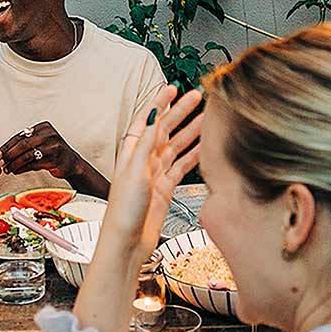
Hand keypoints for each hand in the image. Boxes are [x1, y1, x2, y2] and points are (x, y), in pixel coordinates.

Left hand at [0, 122, 85, 179]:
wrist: (71, 163)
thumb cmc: (52, 152)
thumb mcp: (39, 143)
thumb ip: (23, 144)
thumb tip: (1, 151)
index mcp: (43, 127)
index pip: (20, 136)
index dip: (7, 145)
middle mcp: (49, 135)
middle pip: (23, 144)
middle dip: (9, 154)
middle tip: (0, 161)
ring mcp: (53, 147)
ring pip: (28, 155)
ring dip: (14, 163)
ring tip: (7, 169)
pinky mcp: (55, 159)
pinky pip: (34, 164)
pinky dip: (22, 168)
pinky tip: (16, 171)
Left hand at [101, 87, 204, 259]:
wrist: (127, 242)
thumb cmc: (123, 212)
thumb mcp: (135, 171)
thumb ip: (146, 143)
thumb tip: (154, 114)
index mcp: (131, 152)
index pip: (148, 119)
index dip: (159, 103)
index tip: (172, 88)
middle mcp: (143, 161)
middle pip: (165, 129)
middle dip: (181, 112)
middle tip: (198, 97)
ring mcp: (155, 174)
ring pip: (177, 146)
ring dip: (191, 131)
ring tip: (207, 118)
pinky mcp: (165, 189)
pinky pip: (182, 166)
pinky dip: (194, 155)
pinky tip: (205, 148)